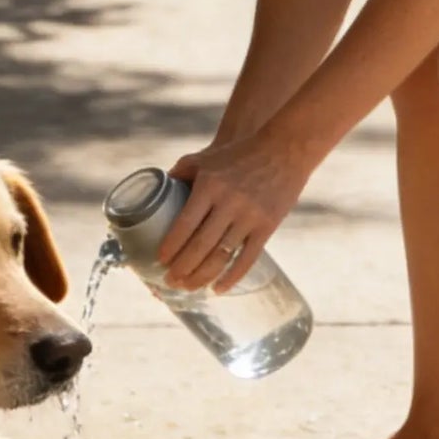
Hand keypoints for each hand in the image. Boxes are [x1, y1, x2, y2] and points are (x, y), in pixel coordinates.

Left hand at [159, 132, 311, 292]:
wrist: (284, 150)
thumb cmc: (238, 155)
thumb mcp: (205, 158)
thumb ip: (180, 174)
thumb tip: (154, 193)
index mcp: (209, 186)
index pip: (185, 223)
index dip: (171, 245)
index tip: (160, 260)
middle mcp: (228, 202)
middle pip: (200, 245)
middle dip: (182, 267)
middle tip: (169, 281)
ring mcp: (249, 216)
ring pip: (222, 255)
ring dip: (202, 276)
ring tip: (188, 287)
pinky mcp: (267, 225)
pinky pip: (248, 258)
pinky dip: (232, 277)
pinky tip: (219, 289)